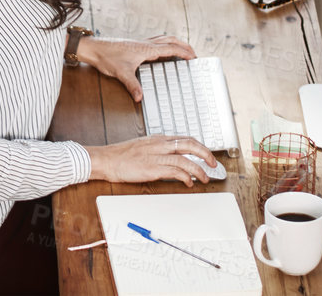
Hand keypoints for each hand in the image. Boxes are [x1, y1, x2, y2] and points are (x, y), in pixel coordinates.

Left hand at [77, 36, 195, 101]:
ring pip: (162, 39)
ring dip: (174, 43)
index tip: (194, 57)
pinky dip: (163, 45)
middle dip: (183, 45)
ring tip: (181, 51)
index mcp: (146, 48)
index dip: (183, 52)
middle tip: (193, 53)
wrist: (94, 48)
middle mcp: (145, 43)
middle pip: (170, 40)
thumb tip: (140, 98)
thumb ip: (132, 85)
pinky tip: (160, 53)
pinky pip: (154, 42)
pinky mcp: (134, 45)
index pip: (170, 48)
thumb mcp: (121, 73)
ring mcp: (140, 43)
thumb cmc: (107, 57)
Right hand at [87, 134, 217, 184]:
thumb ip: (158, 148)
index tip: (207, 154)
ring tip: (205, 178)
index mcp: (159, 139)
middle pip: (190, 145)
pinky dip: (186, 177)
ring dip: (199, 170)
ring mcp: (157, 156)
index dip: (200, 146)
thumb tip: (172, 155)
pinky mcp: (153, 168)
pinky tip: (189, 183)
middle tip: (213, 164)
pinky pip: (176, 172)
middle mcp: (160, 145)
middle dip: (205, 154)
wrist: (107, 159)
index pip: (186, 139)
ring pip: (186, 160)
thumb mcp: (143, 145)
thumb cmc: (122, 154)